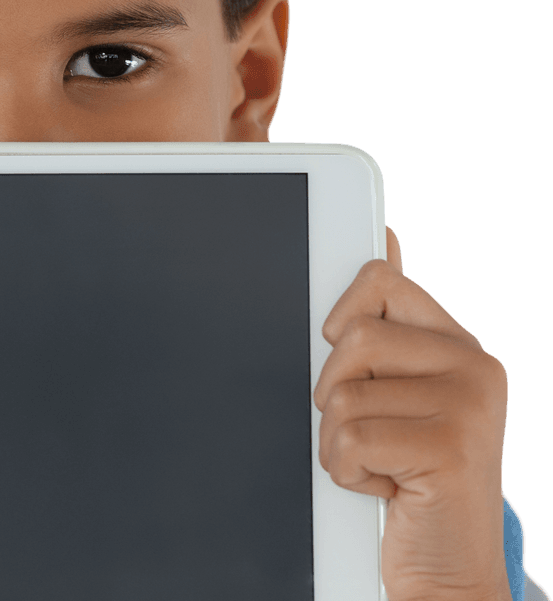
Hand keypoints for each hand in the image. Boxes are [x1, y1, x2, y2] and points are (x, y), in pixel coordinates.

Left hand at [314, 228, 510, 600]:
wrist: (446, 568)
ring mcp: (470, 407)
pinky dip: (348, 472)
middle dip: (334, 392)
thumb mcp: (397, 390)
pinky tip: (386, 488)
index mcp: (455, 344)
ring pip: (343, 395)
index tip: (335, 341)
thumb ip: (389, 321)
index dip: (340, 315)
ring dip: (337, 442)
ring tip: (378, 463)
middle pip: (351, 339)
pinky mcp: (451, 451)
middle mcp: (473, 367)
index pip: (378, 281)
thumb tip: (384, 238)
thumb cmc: (410, 474)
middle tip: (365, 429)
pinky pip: (349, 440)